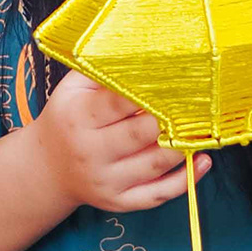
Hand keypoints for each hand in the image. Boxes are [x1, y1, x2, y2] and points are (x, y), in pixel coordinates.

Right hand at [31, 71, 206, 214]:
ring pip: (155, 165)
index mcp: (77, 117)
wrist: (48, 168)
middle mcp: (89, 152)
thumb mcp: (73, 88)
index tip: (178, 79)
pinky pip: (158, 195)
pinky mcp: (119, 202)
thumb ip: (103, 68)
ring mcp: (105, 181)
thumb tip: (143, 48)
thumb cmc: (68, 117)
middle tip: (197, 102)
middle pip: (142, 134)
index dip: (152, 91)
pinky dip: (186, 180)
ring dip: (184, 146)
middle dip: (171, 118)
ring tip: (202, 127)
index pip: (120, 102)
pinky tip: (204, 161)